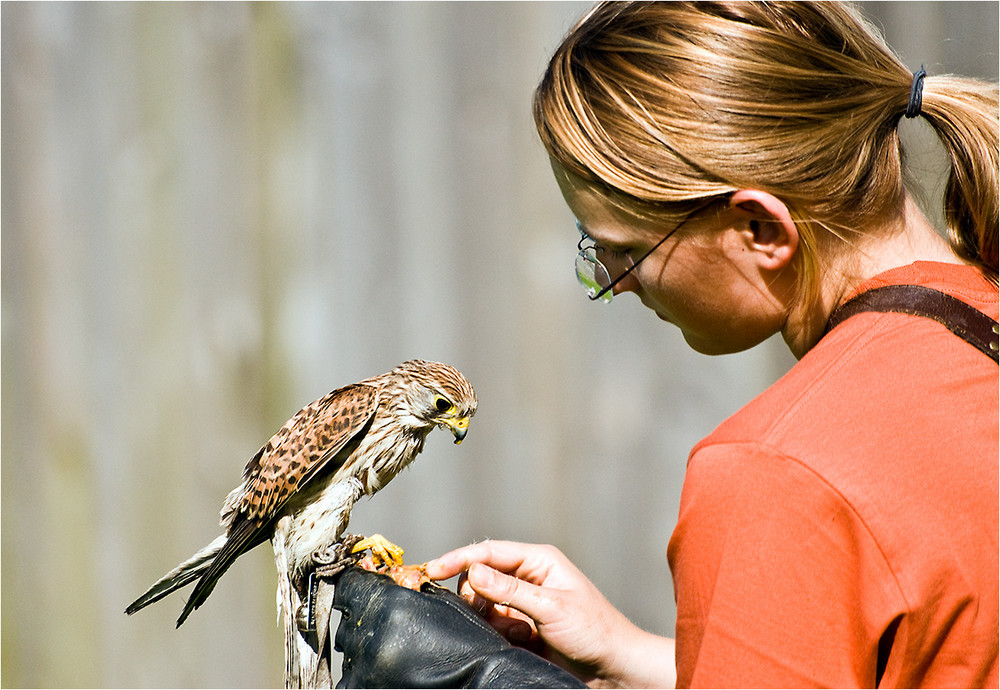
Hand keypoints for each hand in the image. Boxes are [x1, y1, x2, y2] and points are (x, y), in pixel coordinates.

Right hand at [331, 566, 584, 687]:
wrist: (612, 670)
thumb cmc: (594, 631)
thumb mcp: (552, 607)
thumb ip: (510, 590)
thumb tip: (473, 572)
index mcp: (538, 561)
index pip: (489, 551)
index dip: (459, 559)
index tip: (433, 570)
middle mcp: (527, 577)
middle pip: (479, 577)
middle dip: (478, 598)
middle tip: (494, 617)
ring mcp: (522, 603)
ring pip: (483, 604)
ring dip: (492, 620)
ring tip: (520, 634)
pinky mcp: (520, 626)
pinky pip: (492, 625)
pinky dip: (499, 635)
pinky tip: (523, 642)